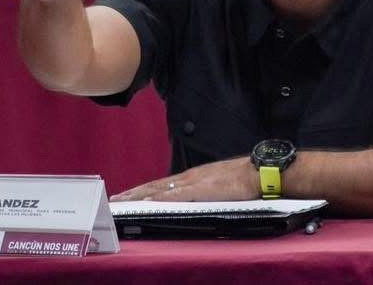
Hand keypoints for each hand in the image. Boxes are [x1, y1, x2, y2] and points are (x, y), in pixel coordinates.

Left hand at [110, 156, 259, 201]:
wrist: (258, 171)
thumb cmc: (242, 178)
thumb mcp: (217, 183)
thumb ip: (203, 190)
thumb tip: (192, 199)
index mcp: (192, 177)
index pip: (160, 183)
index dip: (142, 190)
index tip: (126, 195)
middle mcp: (188, 177)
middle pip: (154, 185)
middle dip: (133, 193)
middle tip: (114, 199)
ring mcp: (194, 182)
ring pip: (160, 188)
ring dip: (139, 195)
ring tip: (122, 201)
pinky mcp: (202, 189)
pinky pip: (177, 194)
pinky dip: (161, 198)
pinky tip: (149, 201)